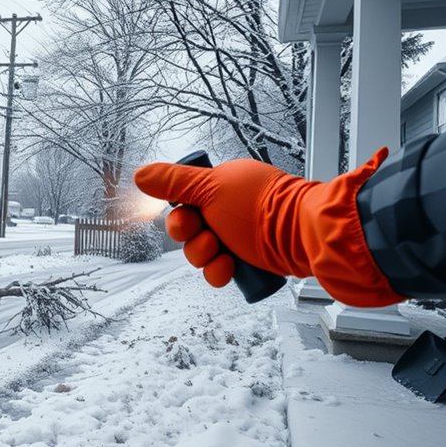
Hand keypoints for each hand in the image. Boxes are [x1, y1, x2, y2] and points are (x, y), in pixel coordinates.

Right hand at [135, 149, 404, 306]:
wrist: (305, 235)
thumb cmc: (261, 207)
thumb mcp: (211, 189)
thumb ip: (173, 182)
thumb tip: (141, 174)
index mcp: (222, 186)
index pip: (184, 204)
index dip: (179, 218)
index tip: (187, 222)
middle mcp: (230, 209)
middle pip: (191, 233)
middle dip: (194, 242)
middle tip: (209, 240)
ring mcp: (241, 235)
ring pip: (205, 254)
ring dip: (206, 259)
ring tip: (223, 256)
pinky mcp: (252, 258)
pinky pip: (223, 270)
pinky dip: (222, 273)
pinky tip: (231, 270)